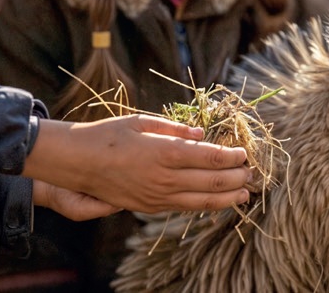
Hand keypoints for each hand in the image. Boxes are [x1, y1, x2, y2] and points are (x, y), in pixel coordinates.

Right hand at [24, 114, 250, 212]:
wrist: (76, 162)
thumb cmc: (109, 135)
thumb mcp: (142, 121)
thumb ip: (175, 129)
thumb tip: (201, 134)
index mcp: (165, 152)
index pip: (211, 157)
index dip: (233, 157)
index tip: (245, 153)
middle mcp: (165, 177)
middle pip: (213, 180)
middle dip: (237, 177)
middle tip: (252, 172)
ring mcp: (157, 195)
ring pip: (202, 200)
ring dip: (228, 197)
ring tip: (245, 194)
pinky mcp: (150, 207)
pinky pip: (185, 207)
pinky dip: (206, 205)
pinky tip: (218, 201)